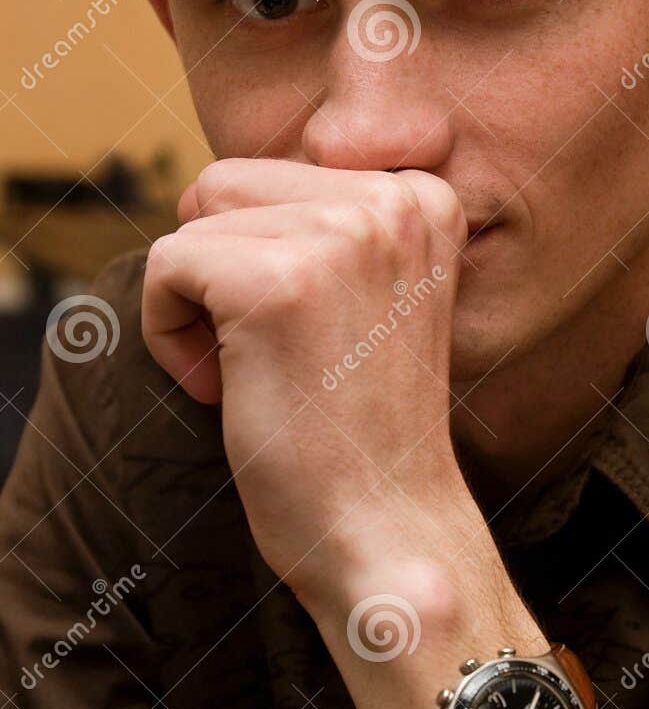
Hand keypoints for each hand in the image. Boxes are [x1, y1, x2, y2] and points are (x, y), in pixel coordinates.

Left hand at [143, 160, 470, 599]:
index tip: (307, 338)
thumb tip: (198, 187)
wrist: (388, 532)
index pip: (278, 176)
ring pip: (193, 222)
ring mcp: (339, 237)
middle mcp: (392, 200)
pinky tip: (226, 390)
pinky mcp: (275, 283)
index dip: (262, 259)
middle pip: (226, 185)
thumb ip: (323, 228)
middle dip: (220, 271)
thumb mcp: (370, 297)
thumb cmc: (363, 434)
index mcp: (423, 197)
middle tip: (273, 360)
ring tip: (257, 377)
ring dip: (196, 308)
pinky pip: (165, 266)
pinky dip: (168, 336)